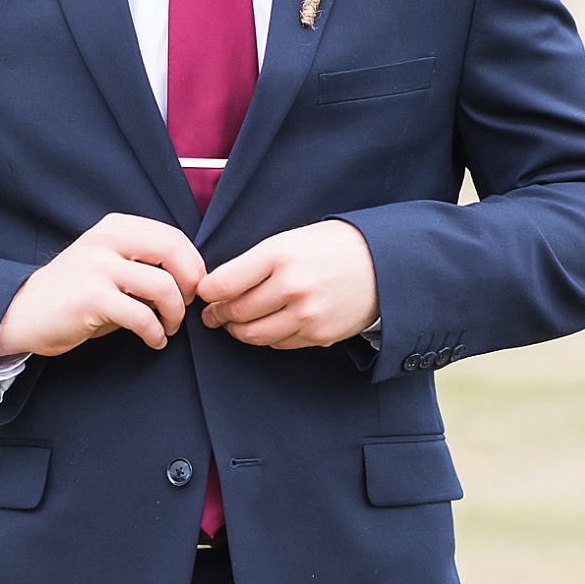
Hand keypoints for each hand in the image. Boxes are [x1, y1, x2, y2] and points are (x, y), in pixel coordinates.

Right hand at [0, 214, 204, 357]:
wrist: (22, 313)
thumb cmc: (72, 293)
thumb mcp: (107, 263)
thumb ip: (142, 262)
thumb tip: (188, 281)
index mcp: (114, 227)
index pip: (172, 236)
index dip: (193, 264)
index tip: (193, 288)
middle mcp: (106, 239)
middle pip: (172, 251)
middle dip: (190, 283)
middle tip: (188, 306)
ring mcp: (98, 267)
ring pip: (163, 285)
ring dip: (175, 313)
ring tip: (169, 327)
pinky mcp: (92, 298)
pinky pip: (142, 316)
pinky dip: (155, 333)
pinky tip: (154, 340)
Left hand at [198, 221, 377, 349]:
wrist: (381, 263)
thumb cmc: (331, 246)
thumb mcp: (290, 239)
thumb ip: (254, 262)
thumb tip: (216, 286)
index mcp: (279, 255)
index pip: (222, 283)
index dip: (205, 292)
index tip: (203, 292)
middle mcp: (291, 287)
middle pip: (234, 312)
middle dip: (217, 314)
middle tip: (212, 313)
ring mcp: (306, 315)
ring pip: (253, 334)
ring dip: (237, 330)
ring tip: (234, 322)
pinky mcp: (318, 336)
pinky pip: (278, 344)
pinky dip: (266, 338)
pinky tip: (266, 325)